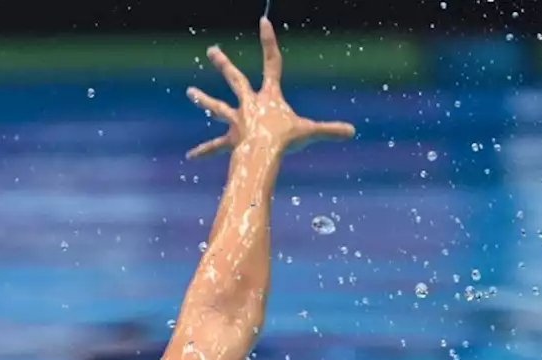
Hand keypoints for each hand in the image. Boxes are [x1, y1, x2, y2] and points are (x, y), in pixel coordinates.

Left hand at [185, 17, 354, 158]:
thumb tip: (352, 131)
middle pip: (235, 79)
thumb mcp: (310, 132)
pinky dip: (203, 151)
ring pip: (216, 107)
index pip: (272, 62)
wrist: (261, 154)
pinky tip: (190, 156)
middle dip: (223, 64)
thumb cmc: (285, 140)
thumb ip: (330, 130)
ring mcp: (237, 120)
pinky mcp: (230, 139)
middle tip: (211, 50)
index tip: (263, 21)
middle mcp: (249, 104)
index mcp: (269, 96)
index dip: (269, 41)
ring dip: (203, 99)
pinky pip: (214, 146)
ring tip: (189, 92)